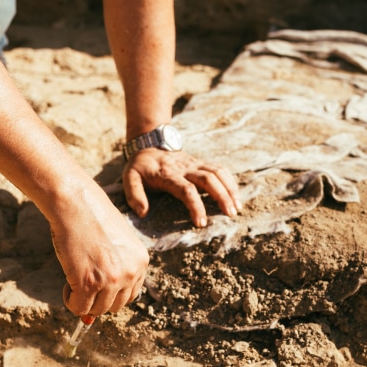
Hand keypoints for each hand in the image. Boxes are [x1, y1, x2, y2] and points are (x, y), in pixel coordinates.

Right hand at [50, 181, 148, 317]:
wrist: (75, 203)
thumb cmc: (91, 217)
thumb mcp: (114, 243)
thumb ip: (113, 269)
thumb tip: (94, 310)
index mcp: (141, 261)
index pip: (131, 294)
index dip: (112, 293)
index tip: (98, 284)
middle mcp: (131, 272)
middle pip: (116, 306)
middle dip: (99, 299)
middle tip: (84, 282)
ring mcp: (111, 279)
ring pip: (98, 309)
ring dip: (84, 301)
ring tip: (74, 281)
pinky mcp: (89, 283)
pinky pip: (80, 308)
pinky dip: (71, 301)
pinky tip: (67, 285)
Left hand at [123, 148, 241, 227]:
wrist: (149, 143)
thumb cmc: (140, 167)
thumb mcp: (129, 178)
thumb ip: (134, 195)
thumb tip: (143, 213)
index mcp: (168, 174)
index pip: (186, 189)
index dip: (196, 206)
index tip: (201, 223)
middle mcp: (185, 167)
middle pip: (209, 179)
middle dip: (221, 196)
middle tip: (230, 215)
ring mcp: (195, 164)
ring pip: (218, 172)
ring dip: (230, 189)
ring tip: (237, 208)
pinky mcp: (201, 163)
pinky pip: (220, 170)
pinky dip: (230, 182)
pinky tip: (236, 197)